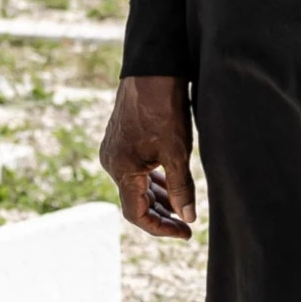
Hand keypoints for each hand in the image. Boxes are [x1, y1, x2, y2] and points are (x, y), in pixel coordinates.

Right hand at [101, 75, 196, 239]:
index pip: (137, 214)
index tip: (186, 232)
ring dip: (159, 199)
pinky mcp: (120, 141)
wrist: (151, 69)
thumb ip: (181, 188)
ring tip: (184, 208)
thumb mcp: (177, 151)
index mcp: (121, 169)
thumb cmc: (164, 107)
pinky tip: (171, 184)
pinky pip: (135, 171)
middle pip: (135, 202)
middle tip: (188, 224)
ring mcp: (114, 151)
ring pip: (136, 186)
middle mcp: (112, 162)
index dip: (161, 228)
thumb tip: (188, 217)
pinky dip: (153, 182)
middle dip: (162, 215)